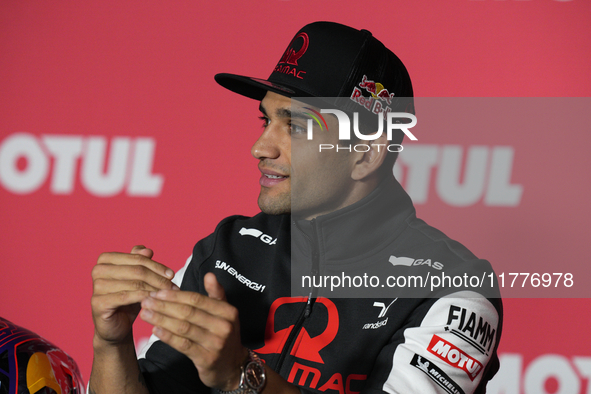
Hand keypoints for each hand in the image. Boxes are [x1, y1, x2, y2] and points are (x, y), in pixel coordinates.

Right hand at [91, 245, 178, 345]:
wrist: (115, 326)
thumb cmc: (127, 300)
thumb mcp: (136, 279)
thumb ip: (140, 262)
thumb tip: (148, 250)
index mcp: (106, 259)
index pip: (137, 258)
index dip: (156, 266)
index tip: (171, 275)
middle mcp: (98, 269)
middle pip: (137, 270)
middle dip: (158, 279)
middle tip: (173, 287)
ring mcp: (97, 285)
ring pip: (135, 283)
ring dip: (155, 289)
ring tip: (168, 295)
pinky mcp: (98, 302)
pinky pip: (128, 296)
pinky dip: (145, 298)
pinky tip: (156, 302)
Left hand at [140, 272, 247, 390]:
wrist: (232, 365)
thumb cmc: (223, 334)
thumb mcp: (225, 313)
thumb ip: (216, 293)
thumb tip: (209, 274)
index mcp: (228, 311)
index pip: (197, 299)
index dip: (175, 295)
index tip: (157, 292)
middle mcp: (224, 326)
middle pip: (188, 312)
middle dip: (164, 306)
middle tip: (146, 301)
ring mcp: (216, 343)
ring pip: (183, 328)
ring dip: (161, 319)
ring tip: (145, 314)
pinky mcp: (207, 359)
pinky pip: (183, 345)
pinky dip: (168, 337)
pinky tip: (155, 330)